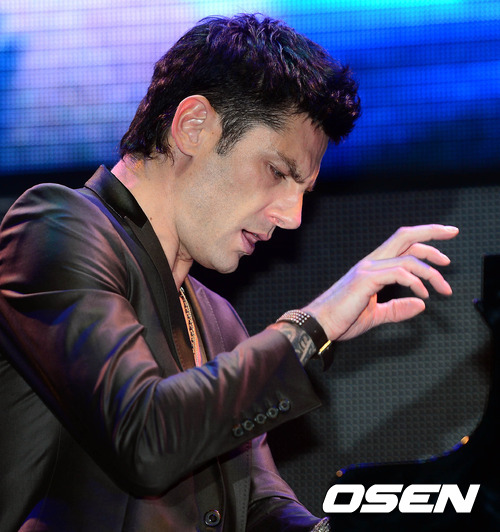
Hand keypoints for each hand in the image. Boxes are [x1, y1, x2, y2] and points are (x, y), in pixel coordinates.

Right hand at [303, 224, 458, 341]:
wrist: (319, 325)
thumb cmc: (341, 319)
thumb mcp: (376, 315)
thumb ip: (397, 309)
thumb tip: (420, 305)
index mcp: (373, 267)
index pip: (403, 244)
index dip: (425, 240)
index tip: (445, 248)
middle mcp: (371, 262)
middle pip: (406, 236)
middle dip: (432, 232)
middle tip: (453, 233)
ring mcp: (368, 269)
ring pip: (408, 258)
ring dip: (431, 272)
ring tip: (443, 288)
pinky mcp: (366, 280)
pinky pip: (399, 273)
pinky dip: (416, 282)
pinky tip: (423, 293)